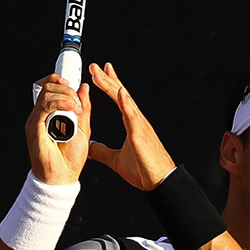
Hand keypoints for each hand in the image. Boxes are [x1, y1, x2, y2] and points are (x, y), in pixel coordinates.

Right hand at [25, 73, 92, 184]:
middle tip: (78, 101)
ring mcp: (36, 121)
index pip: (48, 87)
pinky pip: (45, 108)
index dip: (59, 81)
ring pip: (46, 95)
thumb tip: (83, 87)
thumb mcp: (83, 128)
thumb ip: (84, 109)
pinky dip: (59, 104)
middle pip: (47, 87)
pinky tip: (72, 109)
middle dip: (65, 88)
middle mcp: (40, 116)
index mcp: (49, 114)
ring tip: (77, 108)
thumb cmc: (71, 158)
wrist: (63, 178)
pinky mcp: (34, 128)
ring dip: (65, 96)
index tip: (72, 84)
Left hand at [87, 62, 175, 190]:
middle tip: (94, 66)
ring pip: (124, 101)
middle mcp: (137, 121)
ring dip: (112, 86)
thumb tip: (89, 146)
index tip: (100, 73)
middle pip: (121, 95)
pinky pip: (132, 116)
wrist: (160, 183)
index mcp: (132, 124)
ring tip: (99, 73)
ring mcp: (140, 125)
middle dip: (108, 79)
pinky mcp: (141, 134)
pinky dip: (126, 103)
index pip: (119, 100)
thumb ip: (102, 151)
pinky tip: (120, 91)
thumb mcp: (116, 160)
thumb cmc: (144, 171)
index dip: (110, 85)